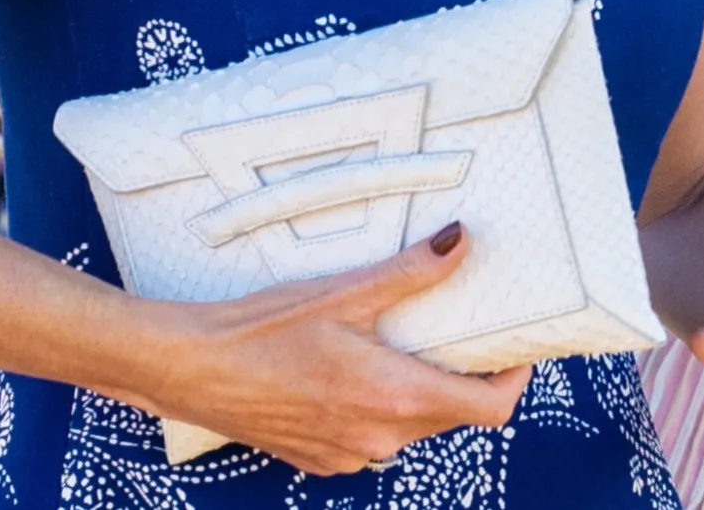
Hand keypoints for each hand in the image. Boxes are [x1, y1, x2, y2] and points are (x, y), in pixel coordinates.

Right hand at [123, 223, 531, 474]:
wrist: (189, 368)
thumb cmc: (262, 329)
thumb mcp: (343, 292)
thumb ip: (410, 273)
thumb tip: (460, 243)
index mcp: (395, 397)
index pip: (489, 410)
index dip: (512, 382)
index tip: (514, 351)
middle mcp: (379, 437)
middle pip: (452, 416)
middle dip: (463, 379)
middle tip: (457, 334)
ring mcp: (349, 455)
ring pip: (412, 429)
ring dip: (419, 394)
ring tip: (402, 347)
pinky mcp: (321, 460)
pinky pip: (373, 439)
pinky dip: (379, 410)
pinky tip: (353, 374)